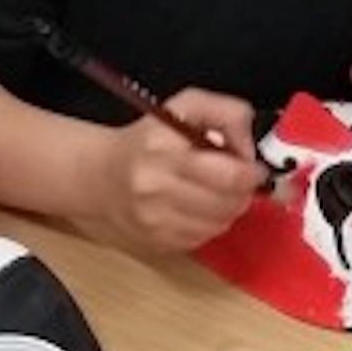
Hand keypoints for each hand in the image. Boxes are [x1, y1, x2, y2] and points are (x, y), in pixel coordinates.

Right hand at [91, 88, 266, 255]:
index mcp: (163, 150)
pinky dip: (208, 224)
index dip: (251, 172)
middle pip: (229, 203)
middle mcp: (155, 189)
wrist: (99, 177)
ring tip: (213, 191)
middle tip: (236, 179)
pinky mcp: (156, 243)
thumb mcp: (185, 107)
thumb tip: (250, 150)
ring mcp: (155, 221)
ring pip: (220, 224)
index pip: (229, 175)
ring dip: (227, 209)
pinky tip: (195, 207)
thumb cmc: (148, 139)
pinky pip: (203, 239)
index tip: (252, 166)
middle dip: (242, 191)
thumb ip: (227, 114)